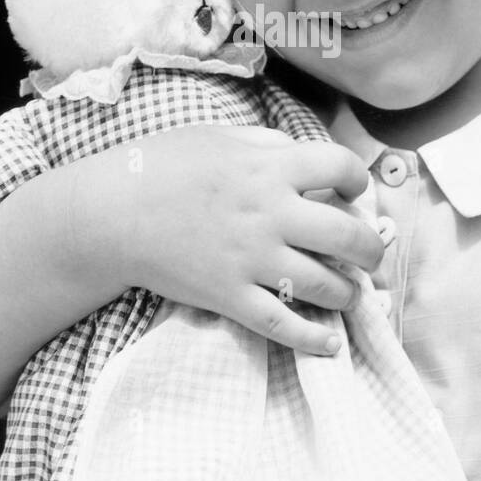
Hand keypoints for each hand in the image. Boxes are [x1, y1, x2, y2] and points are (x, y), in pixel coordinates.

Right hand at [82, 125, 385, 355]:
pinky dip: (313, 339)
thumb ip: (264, 143)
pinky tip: (330, 343)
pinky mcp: (230, 296)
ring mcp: (252, 260)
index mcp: (269, 168)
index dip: (356, 178)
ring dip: (348, 293)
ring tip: (348, 293)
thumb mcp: (216, 137)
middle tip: (371, 253)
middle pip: (348, 237)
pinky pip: (283, 325)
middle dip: (371, 248)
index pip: (340, 167)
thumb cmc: (159, 166)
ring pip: (325, 286)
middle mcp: (270, 215)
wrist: (109, 215)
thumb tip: (299, 152)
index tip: (352, 189)